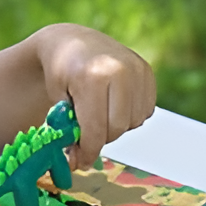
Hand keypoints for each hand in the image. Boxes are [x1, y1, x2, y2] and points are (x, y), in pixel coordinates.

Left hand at [36, 23, 155, 169]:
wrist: (73, 42)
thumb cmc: (60, 73)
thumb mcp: (57, 99)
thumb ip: (68, 129)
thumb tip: (78, 164)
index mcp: (92, 77)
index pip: (96, 128)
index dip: (88, 150)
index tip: (80, 162)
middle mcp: (120, 71)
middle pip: (117, 128)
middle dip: (100, 138)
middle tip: (84, 136)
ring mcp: (137, 70)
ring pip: (133, 122)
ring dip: (115, 127)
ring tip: (96, 112)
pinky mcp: (148, 71)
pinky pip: (144, 111)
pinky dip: (129, 116)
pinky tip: (111, 103)